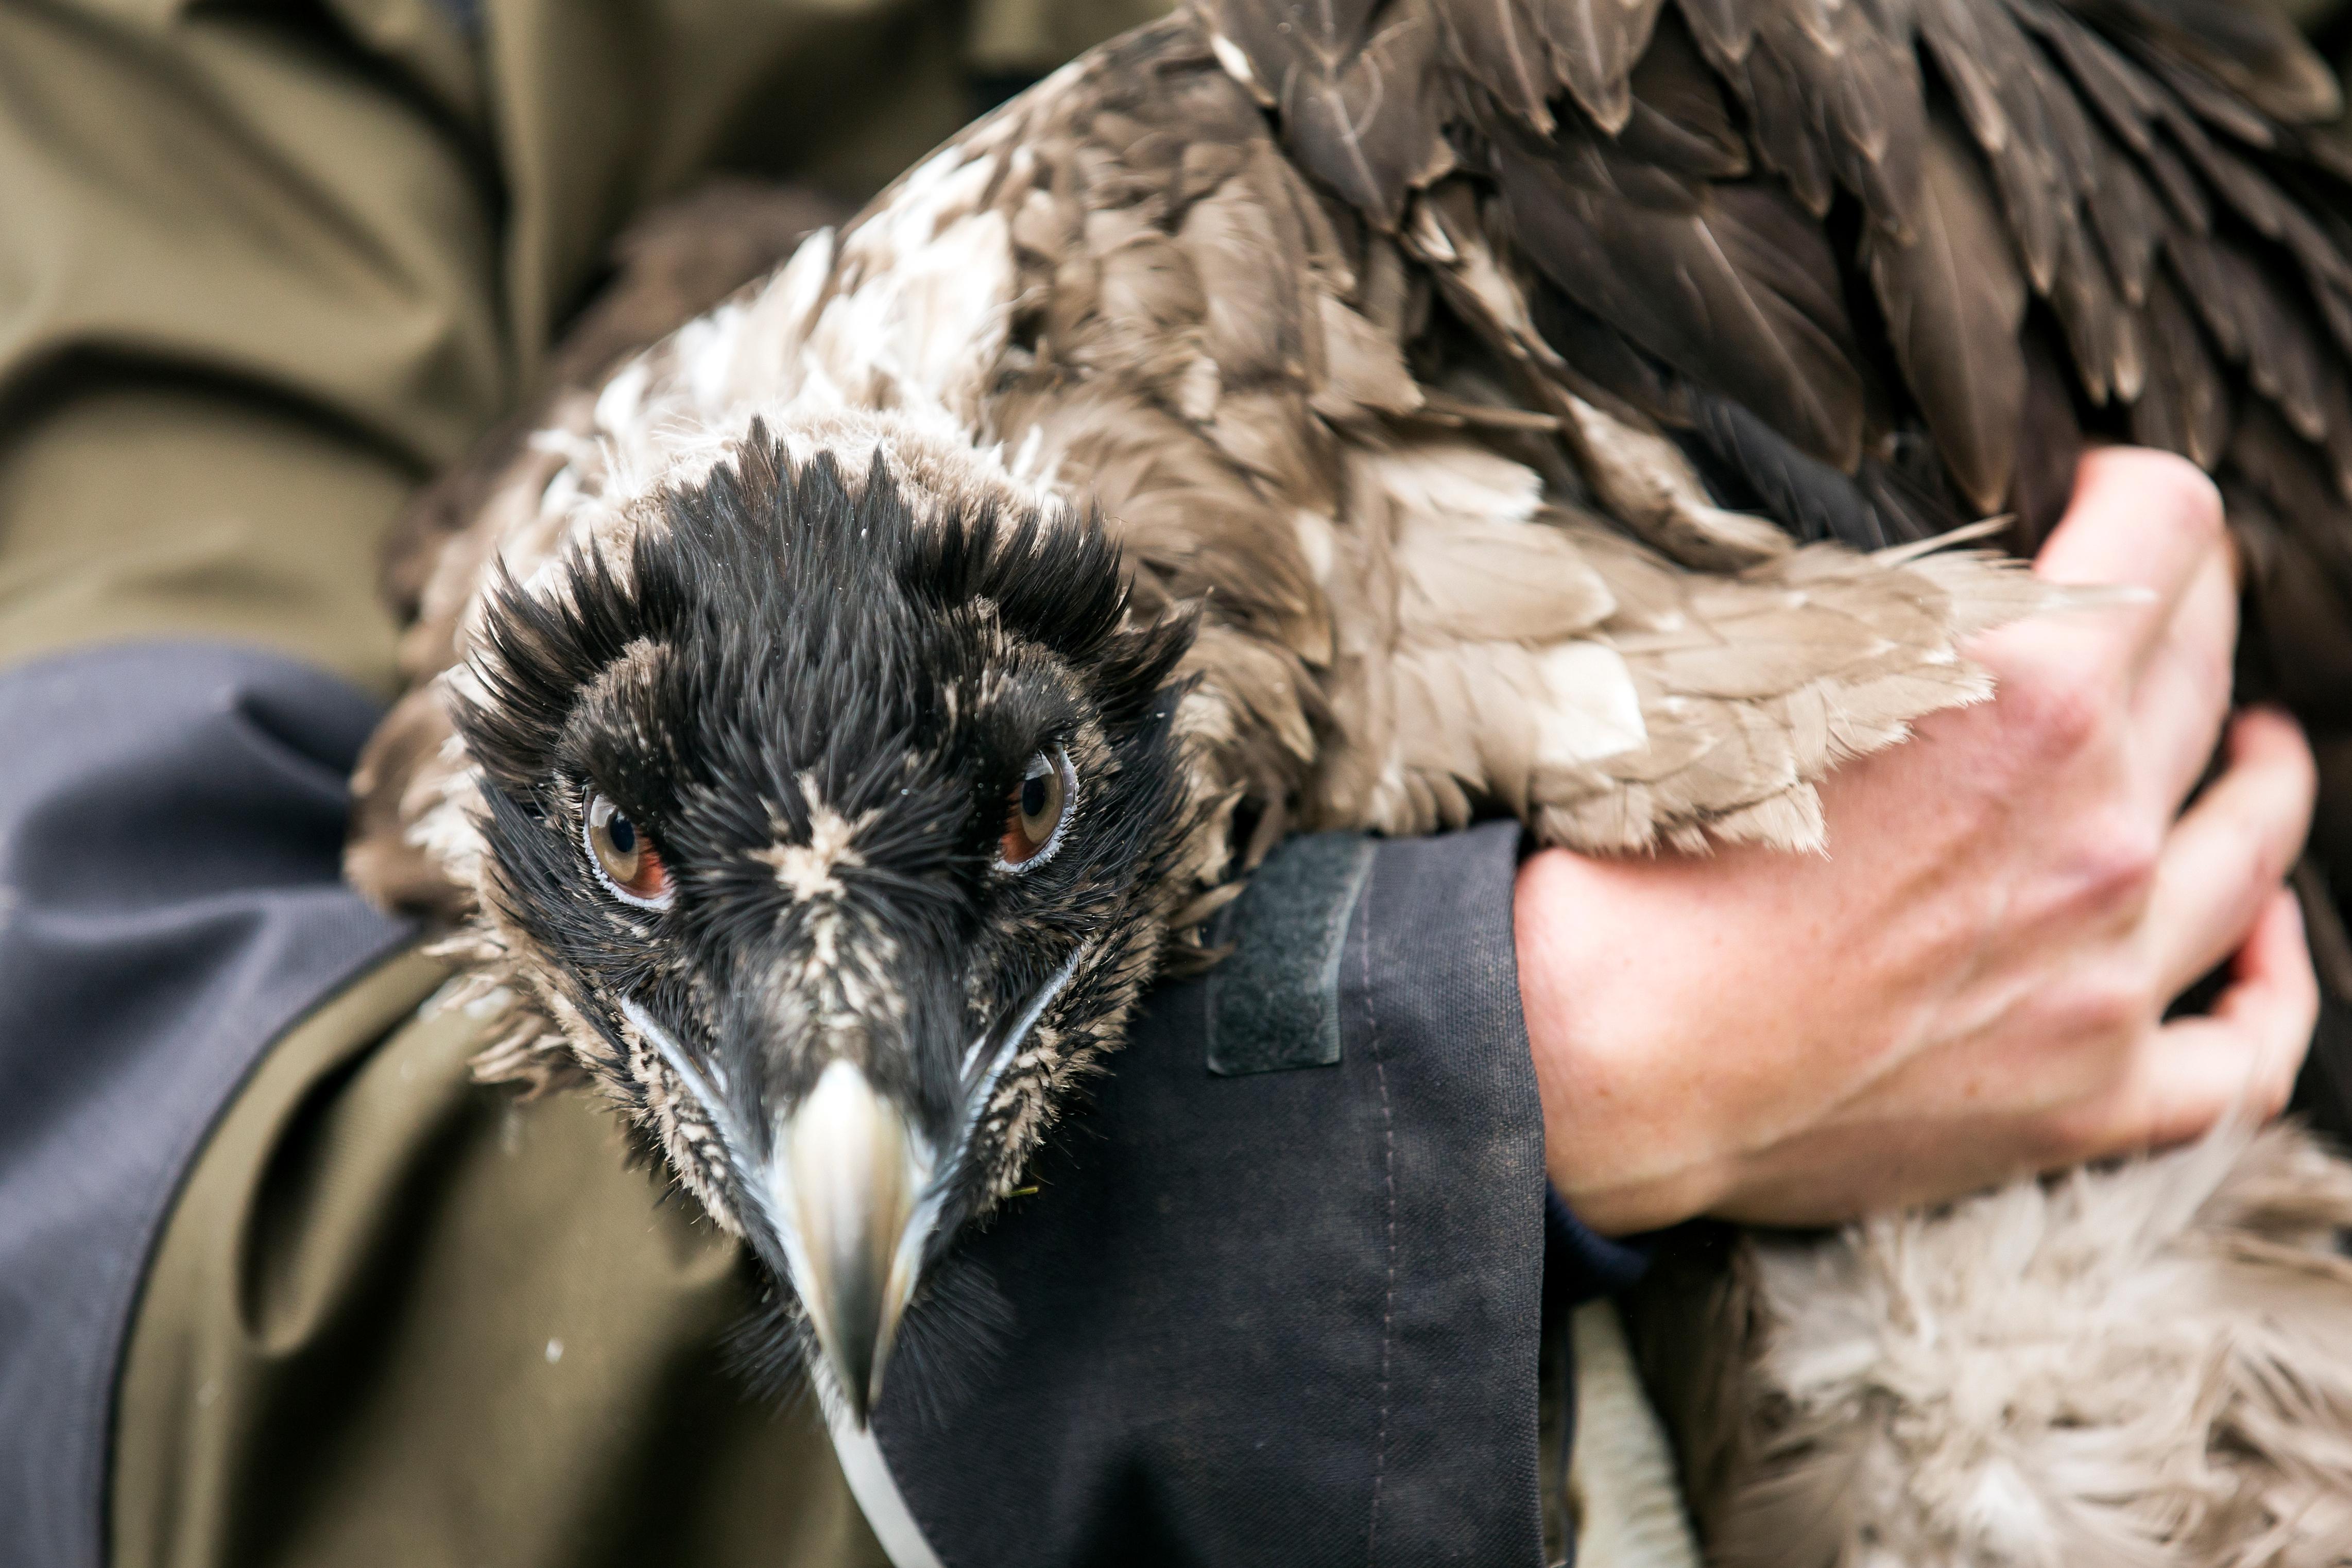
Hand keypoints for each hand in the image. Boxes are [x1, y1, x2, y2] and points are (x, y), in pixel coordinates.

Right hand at [1519, 449, 2320, 1234]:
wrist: (1604, 1054)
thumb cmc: (1649, 857)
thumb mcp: (1760, 673)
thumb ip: (1890, 614)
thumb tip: (1944, 575)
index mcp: (2028, 700)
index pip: (2167, 525)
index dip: (2137, 484)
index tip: (2097, 492)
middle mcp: (2101, 826)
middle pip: (2207, 670)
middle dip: (2191, 609)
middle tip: (2160, 600)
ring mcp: (2110, 971)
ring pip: (2255, 847)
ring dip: (2262, 777)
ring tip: (2256, 752)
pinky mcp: (2089, 1094)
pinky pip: (2243, 1051)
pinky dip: (2272, 991)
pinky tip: (2266, 942)